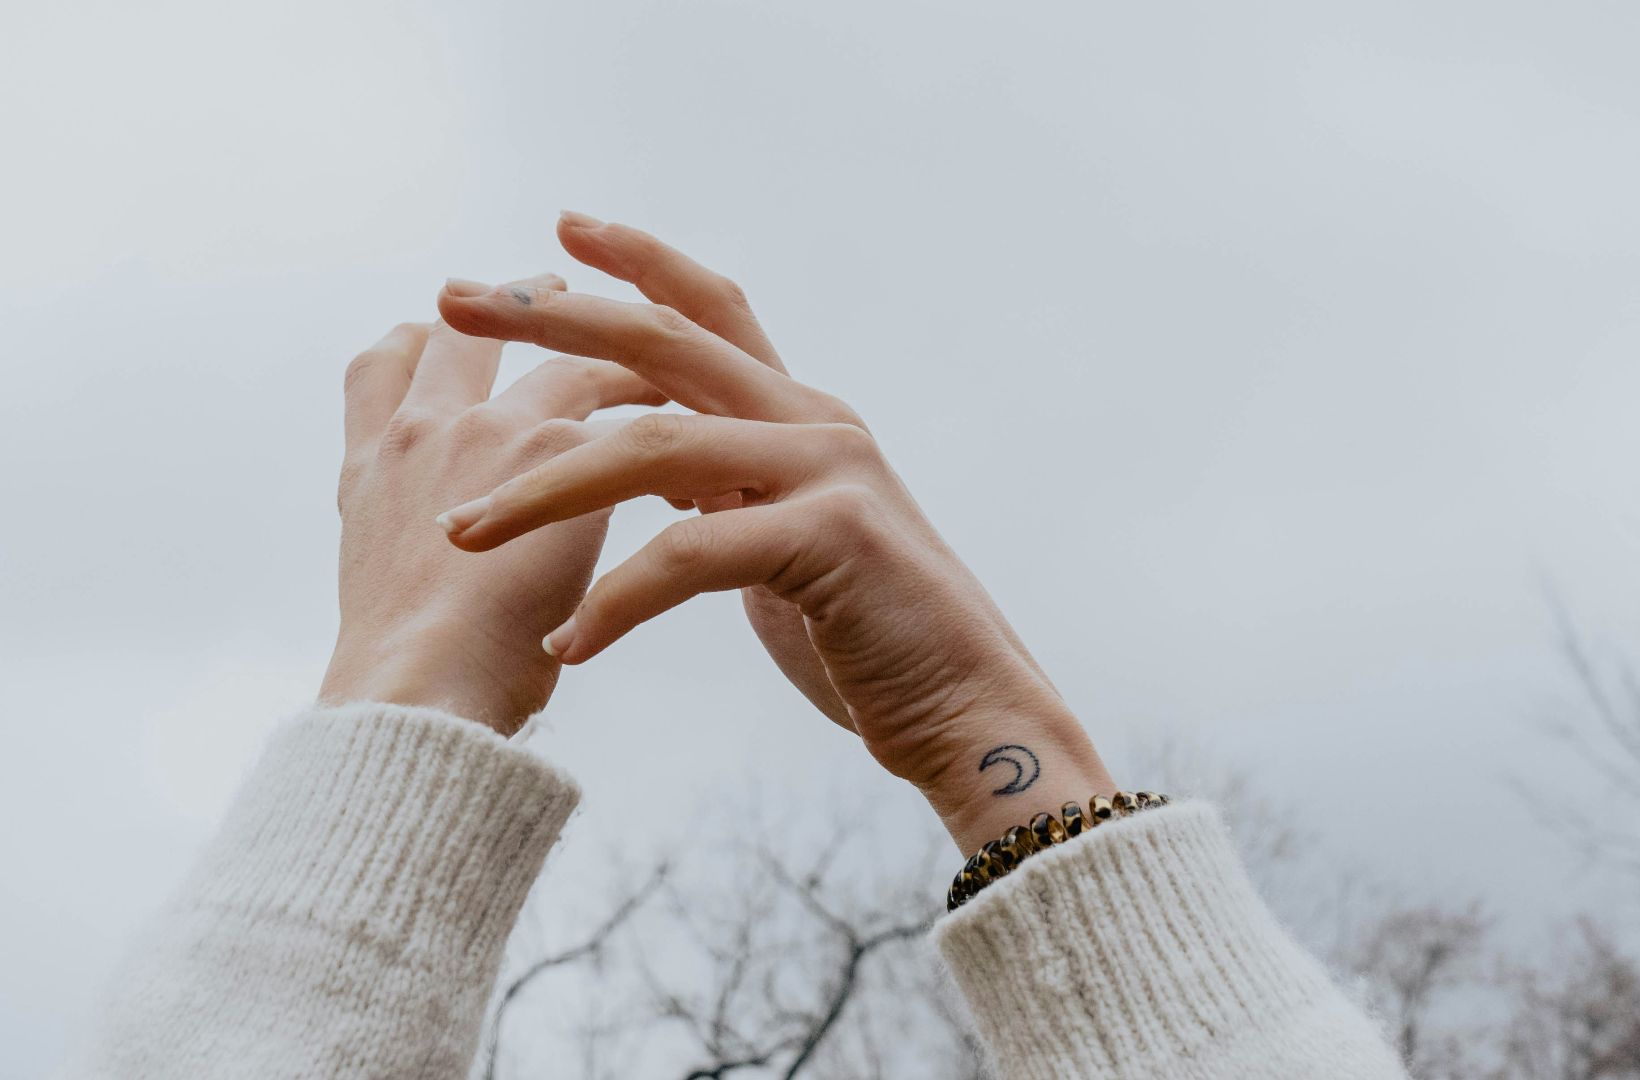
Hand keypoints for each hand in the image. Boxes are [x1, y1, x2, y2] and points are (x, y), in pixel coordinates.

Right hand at [321, 274, 664, 734]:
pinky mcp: (555, 452)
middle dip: (517, 307)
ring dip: (617, 359)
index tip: (457, 323)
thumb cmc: (415, 683)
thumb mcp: (388, 597)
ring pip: (563, 364)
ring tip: (663, 373)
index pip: (382, 368)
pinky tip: (700, 444)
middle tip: (561, 290)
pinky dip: (663, 417)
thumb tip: (457, 564)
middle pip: (462, 335)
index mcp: (371, 468)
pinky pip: (622, 412)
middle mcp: (420, 432)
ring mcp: (486, 432)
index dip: (424, 338)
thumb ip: (420, 549)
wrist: (420, 699)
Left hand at [434, 215, 1114, 847]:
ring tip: (462, 532)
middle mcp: (814, 423)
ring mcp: (827, 473)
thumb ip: (730, 491)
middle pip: (663, 342)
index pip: (710, 311)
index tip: (558, 232)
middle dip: (552, 318)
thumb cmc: (872, 641)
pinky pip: (689, 554)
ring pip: (652, 447)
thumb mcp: (784, 544)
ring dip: (543, 488)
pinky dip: (617, 602)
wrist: (971, 711)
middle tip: (457, 299)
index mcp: (801, 416)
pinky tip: (567, 648)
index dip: (637, 262)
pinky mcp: (829, 540)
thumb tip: (663, 468)